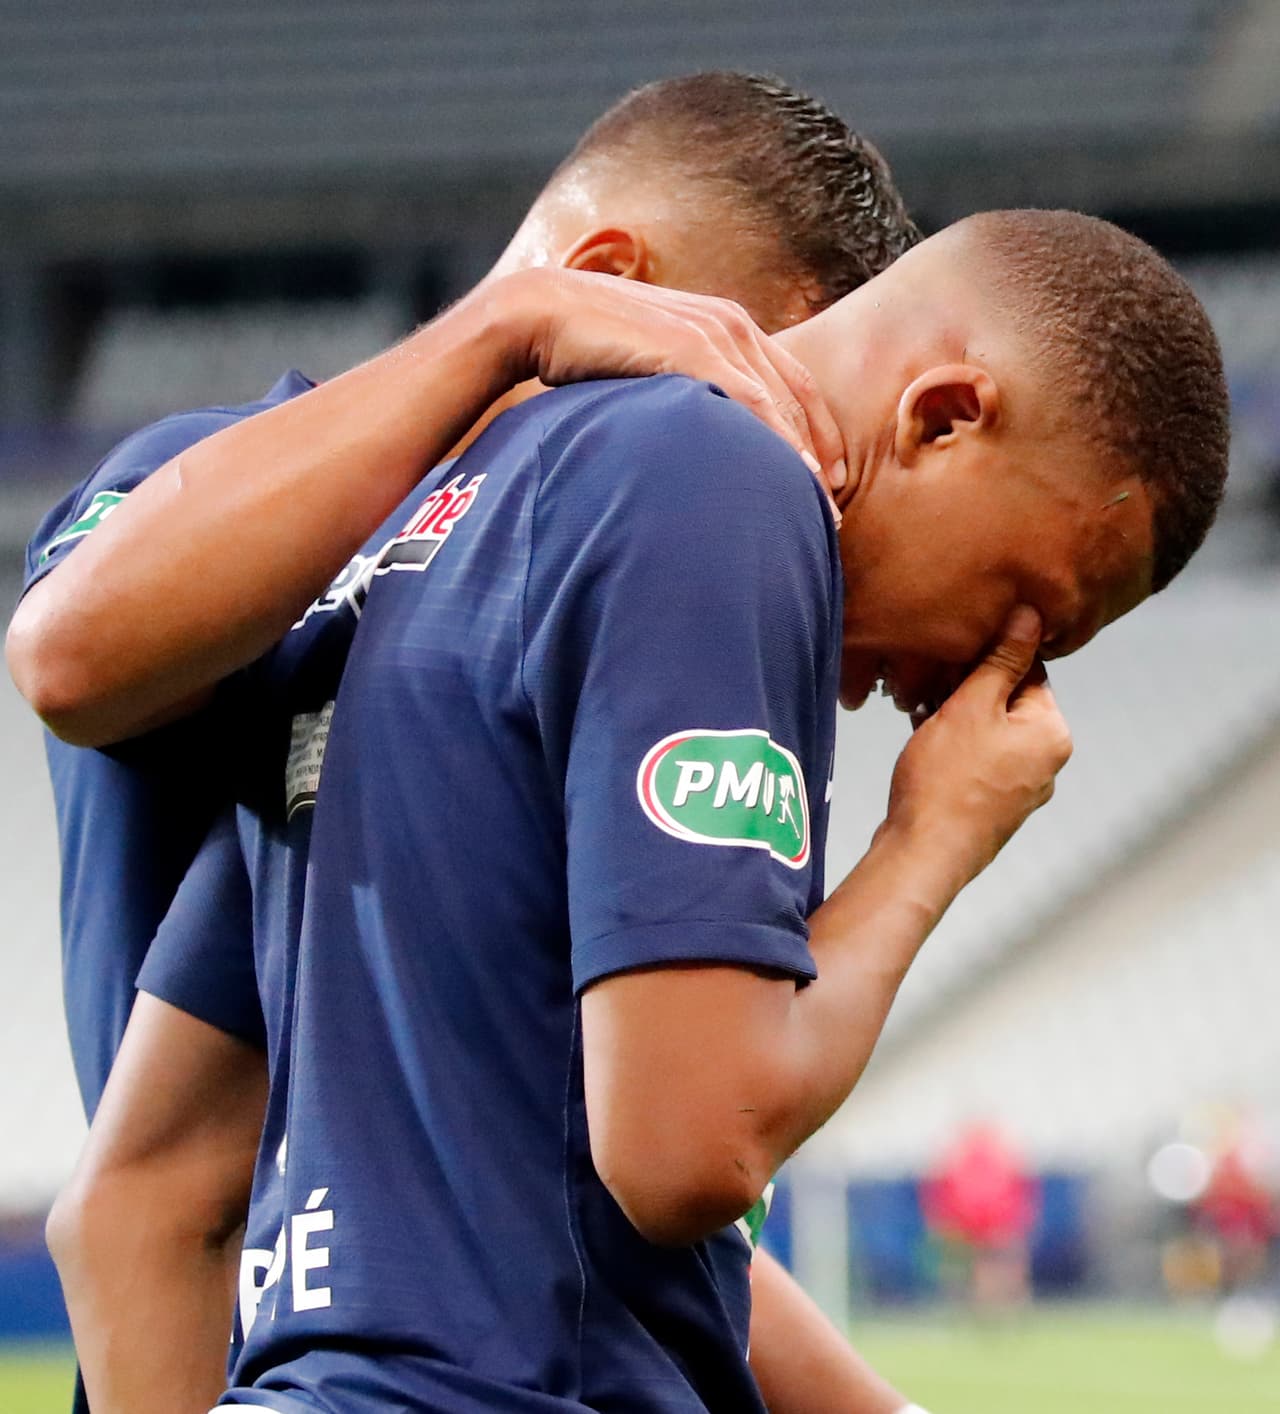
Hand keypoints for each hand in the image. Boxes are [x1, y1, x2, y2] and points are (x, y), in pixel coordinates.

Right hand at [496, 266, 847, 506]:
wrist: (541, 312)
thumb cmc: (587, 348)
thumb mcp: (650, 367)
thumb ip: (682, 390)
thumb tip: (689, 437)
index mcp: (726, 325)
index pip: (791, 383)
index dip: (817, 433)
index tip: (829, 481)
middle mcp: (731, 324)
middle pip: (796, 397)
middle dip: (819, 456)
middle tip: (832, 513)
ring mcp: (714, 332)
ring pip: (779, 402)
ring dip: (804, 458)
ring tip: (819, 509)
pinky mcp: (691, 346)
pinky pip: (749, 399)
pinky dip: (776, 437)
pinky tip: (794, 474)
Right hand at [884, 606, 1071, 883]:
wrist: (924, 853)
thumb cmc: (947, 780)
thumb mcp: (972, 705)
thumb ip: (1002, 660)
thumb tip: (1032, 616)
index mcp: (1052, 733)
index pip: (1029, 672)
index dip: (986, 657)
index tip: (950, 654)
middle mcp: (1046, 762)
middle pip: (1008, 702)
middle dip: (967, 688)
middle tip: (926, 682)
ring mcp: (1021, 788)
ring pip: (989, 732)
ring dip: (955, 716)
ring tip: (918, 710)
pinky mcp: (993, 806)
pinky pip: (977, 760)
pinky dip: (954, 746)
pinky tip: (922, 739)